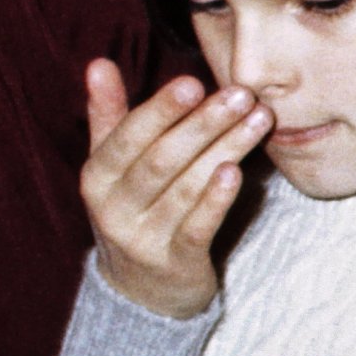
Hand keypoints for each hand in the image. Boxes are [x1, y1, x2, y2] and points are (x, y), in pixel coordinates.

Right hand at [80, 62, 271, 317]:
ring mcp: (143, 240)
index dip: (160, 110)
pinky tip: (237, 171)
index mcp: (97, 178)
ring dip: (224, 149)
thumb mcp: (111, 166)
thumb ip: (108, 114)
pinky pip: (197, 228)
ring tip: (258, 119)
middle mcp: (114, 209)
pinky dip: (216, 200)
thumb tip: (98, 63)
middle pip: (161, 160)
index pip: (127, 138)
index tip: (193, 82)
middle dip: (203, 124)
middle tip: (241, 94)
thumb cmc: (134, 210)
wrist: (141, 292)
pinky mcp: (175, 264)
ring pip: (186, 188)